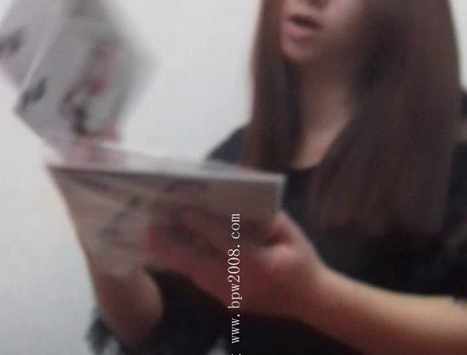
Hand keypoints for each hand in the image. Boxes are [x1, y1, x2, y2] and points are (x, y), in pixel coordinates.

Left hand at [146, 209, 326, 319]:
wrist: (310, 299)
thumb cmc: (302, 259)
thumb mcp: (290, 231)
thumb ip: (264, 216)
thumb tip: (237, 196)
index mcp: (262, 265)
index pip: (228, 244)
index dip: (205, 227)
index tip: (184, 212)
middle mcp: (243, 285)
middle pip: (201, 266)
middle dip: (174, 248)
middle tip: (151, 229)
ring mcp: (233, 298)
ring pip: (197, 276)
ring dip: (175, 256)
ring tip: (154, 237)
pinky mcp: (228, 302)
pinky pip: (202, 281)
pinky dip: (187, 264)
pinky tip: (174, 250)